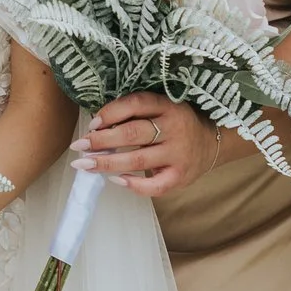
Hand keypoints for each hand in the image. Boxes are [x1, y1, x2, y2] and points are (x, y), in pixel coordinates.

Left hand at [72, 94, 223, 196]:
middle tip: (79, 146)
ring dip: (107, 163)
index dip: (110, 113)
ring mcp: (178, 154)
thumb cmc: (175, 125)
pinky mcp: (180, 176)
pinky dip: (133, 185)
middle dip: (101, 140)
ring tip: (85, 164)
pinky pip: (155, 186)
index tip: (92, 124)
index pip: (136, 104)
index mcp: (168, 106)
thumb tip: (97, 125)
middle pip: (132, 133)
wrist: (211, 143)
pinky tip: (115, 180)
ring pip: (138, 159)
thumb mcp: (162, 109)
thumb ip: (136, 113)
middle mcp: (174, 129)